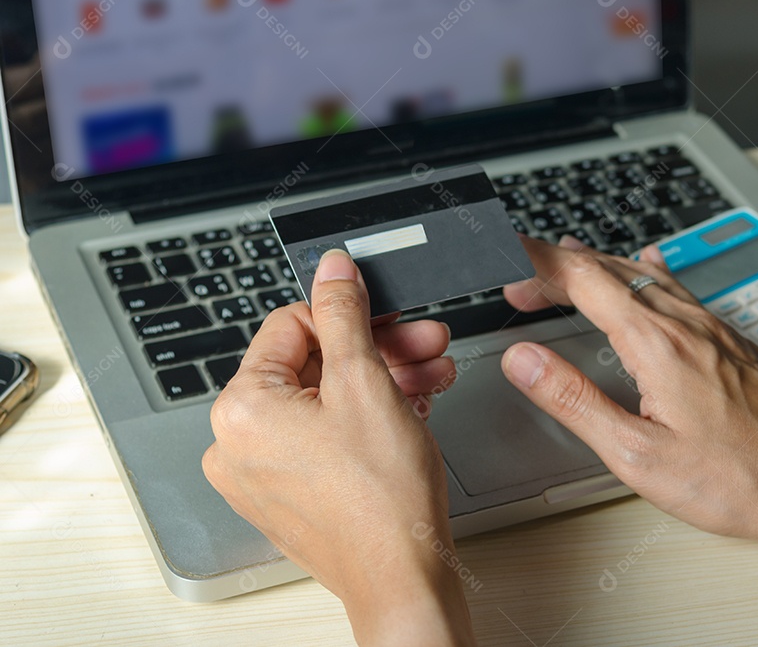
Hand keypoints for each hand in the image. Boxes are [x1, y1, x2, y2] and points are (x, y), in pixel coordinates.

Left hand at [203, 250, 474, 645]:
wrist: (403, 580)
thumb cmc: (383, 501)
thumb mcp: (367, 383)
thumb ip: (344, 314)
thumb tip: (331, 269)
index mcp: (239, 410)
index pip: (290, 326)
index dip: (348, 314)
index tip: (387, 312)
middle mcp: (236, 443)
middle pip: (313, 365)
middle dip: (378, 350)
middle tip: (423, 342)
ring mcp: (261, 474)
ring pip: (325, 401)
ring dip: (382, 381)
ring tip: (430, 378)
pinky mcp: (289, 494)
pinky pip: (324, 436)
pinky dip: (366, 418)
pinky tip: (411, 409)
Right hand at [501, 236, 757, 557]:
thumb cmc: (734, 479)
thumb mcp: (636, 454)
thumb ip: (574, 400)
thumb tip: (524, 359)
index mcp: (657, 344)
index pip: (583, 278)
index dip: (537, 260)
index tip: (505, 252)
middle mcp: (686, 324)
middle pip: (609, 271)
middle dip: (556, 268)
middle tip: (519, 283)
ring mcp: (712, 328)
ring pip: (644, 276)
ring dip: (596, 268)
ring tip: (563, 269)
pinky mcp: (729, 340)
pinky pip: (678, 288)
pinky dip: (645, 273)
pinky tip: (649, 263)